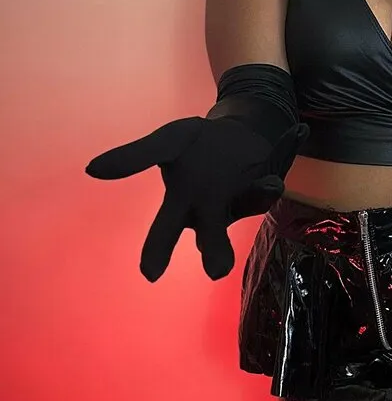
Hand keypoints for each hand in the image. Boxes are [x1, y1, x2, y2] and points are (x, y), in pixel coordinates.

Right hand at [86, 116, 307, 281]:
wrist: (236, 128)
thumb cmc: (196, 145)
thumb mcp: (166, 143)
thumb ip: (134, 157)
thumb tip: (92, 170)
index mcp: (186, 205)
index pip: (168, 232)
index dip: (158, 251)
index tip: (150, 273)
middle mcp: (216, 210)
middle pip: (214, 238)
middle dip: (216, 251)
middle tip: (216, 268)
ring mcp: (246, 197)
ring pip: (254, 201)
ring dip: (262, 191)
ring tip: (270, 182)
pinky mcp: (270, 178)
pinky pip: (275, 173)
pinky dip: (281, 159)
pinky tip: (289, 145)